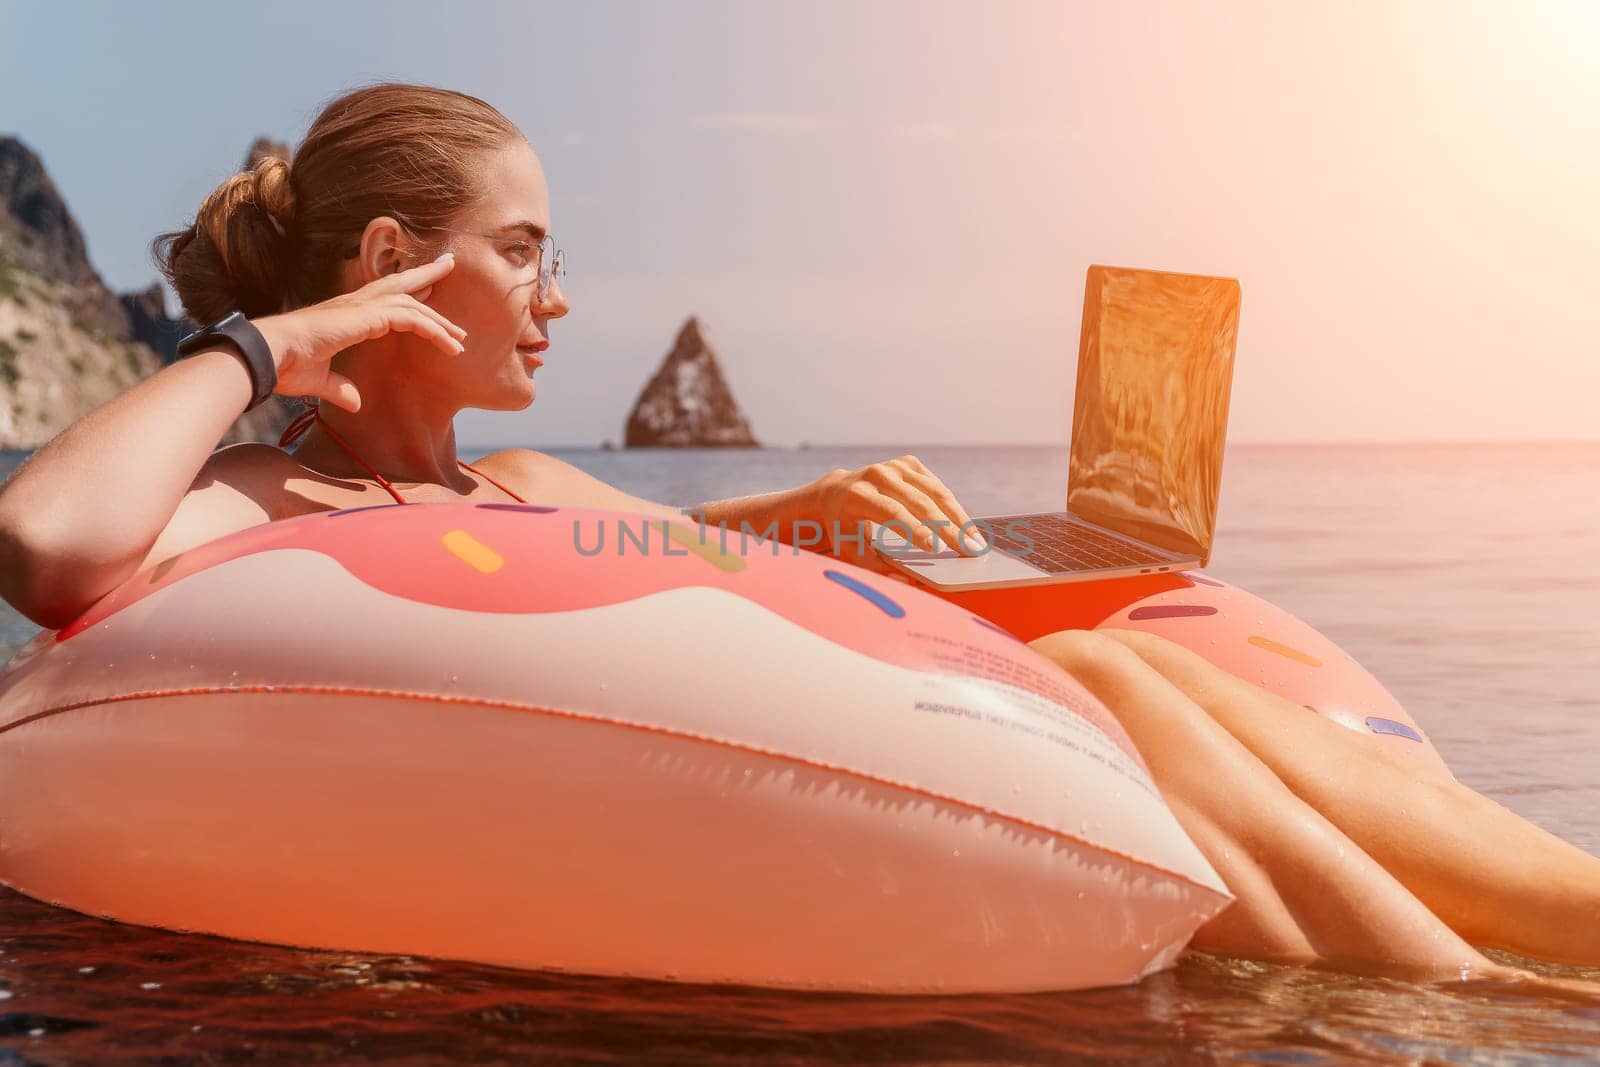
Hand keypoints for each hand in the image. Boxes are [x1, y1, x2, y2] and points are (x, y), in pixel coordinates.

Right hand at [250, 252, 465, 411]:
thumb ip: (340, 388)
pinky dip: (433, 329)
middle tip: (450, 264)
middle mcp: (354, 304)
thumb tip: (355, 403)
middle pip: (400, 284)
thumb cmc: (284, 365)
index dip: (407, 294)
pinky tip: (451, 345)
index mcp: (345, 315)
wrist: (266, 356)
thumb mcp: (318, 381)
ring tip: (461, 335)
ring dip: (439, 318)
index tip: (428, 289)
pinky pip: (410, 319)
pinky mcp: (365, 317)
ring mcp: (360, 307)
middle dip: (427, 275)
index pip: (383, 298)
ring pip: (411, 303)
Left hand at [798, 455, 986, 571]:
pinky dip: (952, 506)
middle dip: (948, 529)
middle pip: (920, 503)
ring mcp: (895, 466)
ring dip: (959, 518)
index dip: (916, 529)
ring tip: (976, 543)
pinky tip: (965, 526)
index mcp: (858, 495)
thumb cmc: (844, 528)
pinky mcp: (909, 464)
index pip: (892, 512)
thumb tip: (905, 583)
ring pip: (935, 492)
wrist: (836, 493)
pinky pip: (936, 486)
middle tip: (970, 552)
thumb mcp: (849, 550)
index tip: (937, 549)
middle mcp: (877, 475)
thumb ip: (875, 567)